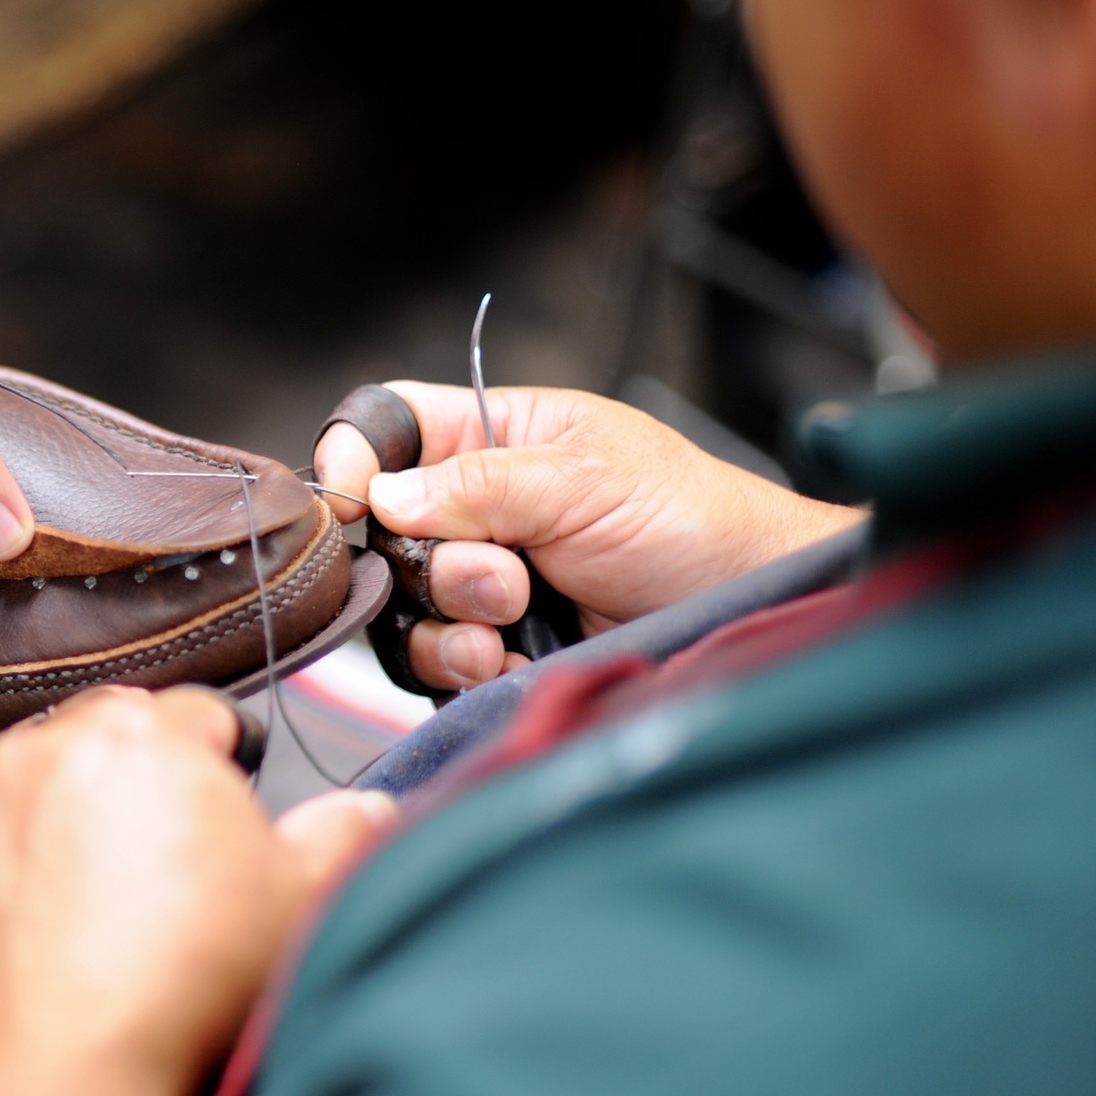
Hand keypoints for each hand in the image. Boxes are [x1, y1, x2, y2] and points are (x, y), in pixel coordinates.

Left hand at [0, 688, 398, 1095]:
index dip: (224, 762)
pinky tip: (52, 946)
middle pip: (106, 740)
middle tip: (173, 868)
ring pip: (34, 795)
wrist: (60, 1074)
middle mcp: (44, 754)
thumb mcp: (299, 899)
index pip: (199, 711)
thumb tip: (361, 812)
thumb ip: (341, 834)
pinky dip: (10, 886)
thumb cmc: (179, 982)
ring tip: (110, 913)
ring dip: (67, 828)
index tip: (231, 810)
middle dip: (140, 782)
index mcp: (141, 735)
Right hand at [316, 384, 862, 690]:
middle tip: (505, 576)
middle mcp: (475, 506)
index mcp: (493, 434)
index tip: (353, 500)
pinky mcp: (494, 644)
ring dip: (449, 623)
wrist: (741, 611)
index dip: (358, 458)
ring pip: (402, 605)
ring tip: (512, 626)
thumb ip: (475, 484)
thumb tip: (381, 496)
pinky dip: (465, 668)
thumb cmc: (687, 520)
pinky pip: (432, 662)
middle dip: (434, 564)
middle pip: (384, 532)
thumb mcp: (581, 480)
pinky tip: (512, 662)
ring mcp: (482, 580)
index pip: (390, 427)